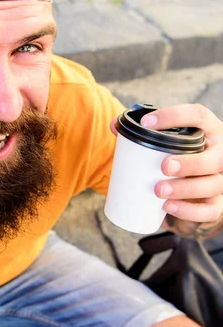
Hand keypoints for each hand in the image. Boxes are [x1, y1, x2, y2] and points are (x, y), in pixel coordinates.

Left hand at [139, 104, 222, 223]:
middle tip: (164, 167)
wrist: (196, 178)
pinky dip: (189, 211)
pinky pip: (210, 210)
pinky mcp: (216, 202)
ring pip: (213, 185)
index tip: (146, 123)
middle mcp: (220, 153)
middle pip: (215, 158)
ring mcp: (221, 179)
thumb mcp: (166, 141)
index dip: (174, 117)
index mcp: (208, 130)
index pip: (198, 115)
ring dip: (186, 189)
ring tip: (159, 190)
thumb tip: (114, 126)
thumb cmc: (179, 153)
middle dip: (190, 163)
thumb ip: (141, 133)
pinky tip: (168, 208)